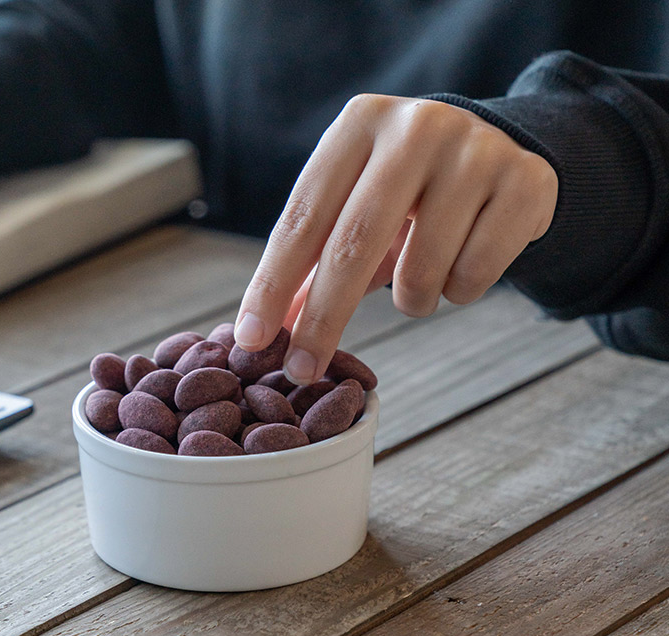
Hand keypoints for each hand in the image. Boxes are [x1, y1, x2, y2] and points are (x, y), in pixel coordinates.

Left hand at [234, 94, 557, 384]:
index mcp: (358, 125)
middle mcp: (416, 126)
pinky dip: (460, 290)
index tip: (251, 340)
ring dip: (412, 301)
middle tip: (301, 370)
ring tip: (422, 277)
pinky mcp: (525, 181)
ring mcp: (476, 149)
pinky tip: (465, 257)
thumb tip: (258, 335)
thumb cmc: (405, 192)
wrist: (497, 152)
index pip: (303, 218)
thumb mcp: (351, 211)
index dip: (272, 284)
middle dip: (323, 318)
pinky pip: (475, 274)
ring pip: (421, 270)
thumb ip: (305, 269)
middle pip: (354, 244)